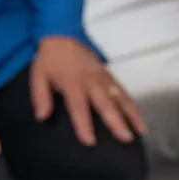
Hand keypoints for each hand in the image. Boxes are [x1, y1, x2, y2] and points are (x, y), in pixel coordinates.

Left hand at [30, 36, 145, 146]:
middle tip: (126, 138)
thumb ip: (40, 96)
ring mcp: (104, 79)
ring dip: (132, 116)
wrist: (64, 36)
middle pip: (106, 105)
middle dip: (117, 122)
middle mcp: (92, 82)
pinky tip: (139, 122)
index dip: (84, 125)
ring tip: (140, 133)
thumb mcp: (38, 75)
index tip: (90, 142)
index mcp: (72, 83)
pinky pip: (124, 94)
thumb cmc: (50, 59)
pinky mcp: (111, 78)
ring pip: (121, 99)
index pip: (78, 107)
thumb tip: (41, 117)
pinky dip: (133, 108)